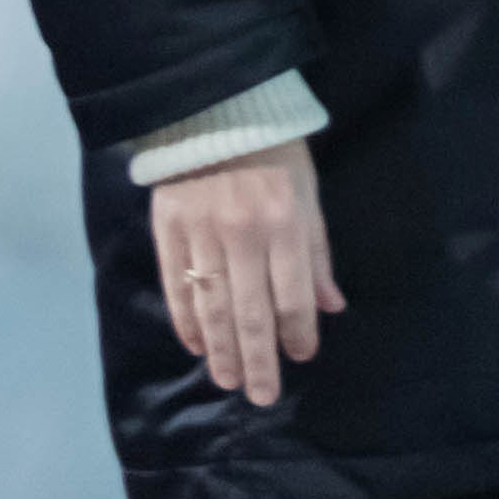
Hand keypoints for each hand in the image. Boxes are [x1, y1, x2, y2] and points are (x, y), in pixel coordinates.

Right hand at [152, 138, 339, 410]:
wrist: (215, 102)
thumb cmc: (274, 146)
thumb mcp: (307, 190)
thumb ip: (317, 250)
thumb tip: (331, 307)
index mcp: (283, 221)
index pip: (292, 294)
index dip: (297, 332)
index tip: (300, 357)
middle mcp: (242, 233)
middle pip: (250, 313)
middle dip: (258, 361)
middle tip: (262, 396)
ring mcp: (201, 233)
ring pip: (212, 309)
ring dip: (221, 352)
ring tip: (229, 381)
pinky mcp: (168, 228)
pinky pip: (177, 286)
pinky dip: (187, 321)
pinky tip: (196, 345)